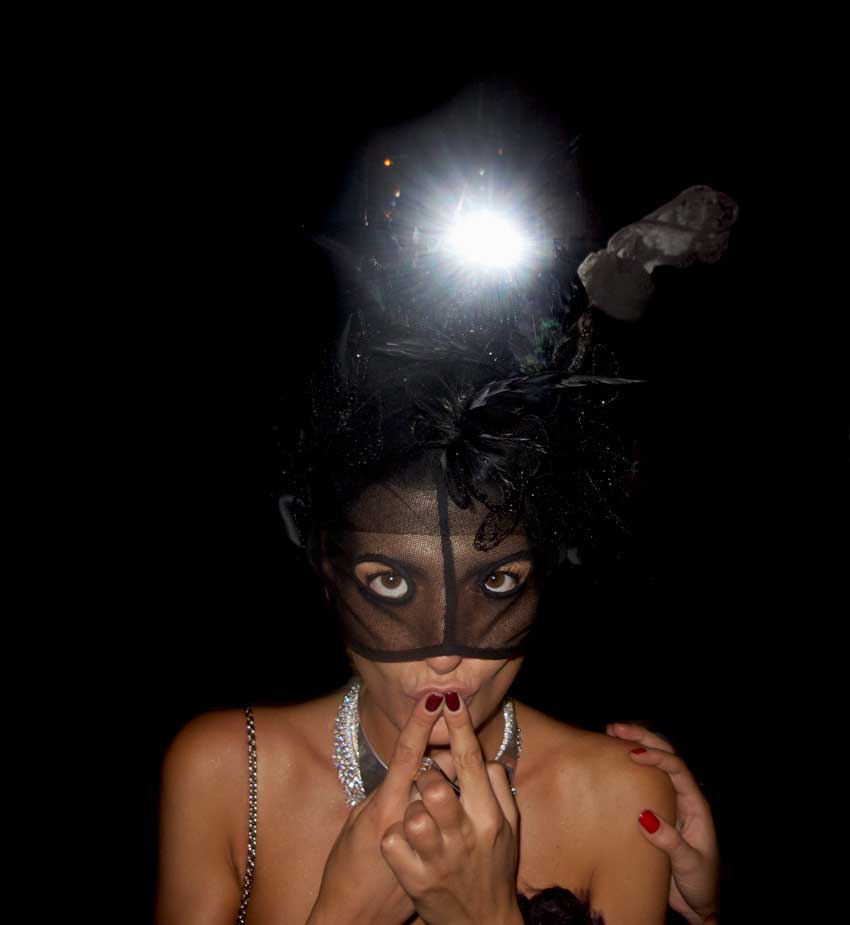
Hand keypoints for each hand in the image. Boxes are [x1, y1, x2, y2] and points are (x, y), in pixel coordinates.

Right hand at [307, 692, 443, 924]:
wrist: (358, 921)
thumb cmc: (347, 869)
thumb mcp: (357, 824)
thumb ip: (383, 793)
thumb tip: (407, 767)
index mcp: (384, 810)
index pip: (407, 756)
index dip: (420, 724)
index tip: (433, 698)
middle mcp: (411, 823)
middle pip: (439, 770)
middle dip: (444, 758)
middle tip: (440, 762)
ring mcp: (432, 844)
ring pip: (453, 794)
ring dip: (453, 784)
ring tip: (444, 793)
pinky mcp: (445, 859)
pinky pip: (461, 822)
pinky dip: (460, 811)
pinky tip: (452, 817)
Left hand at [381, 693, 523, 924]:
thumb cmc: (494, 868)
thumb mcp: (509, 830)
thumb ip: (498, 788)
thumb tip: (483, 754)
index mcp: (490, 818)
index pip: (471, 762)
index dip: (458, 726)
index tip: (446, 698)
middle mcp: (465, 837)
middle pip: (434, 783)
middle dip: (426, 775)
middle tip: (428, 784)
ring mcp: (438, 861)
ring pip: (411, 812)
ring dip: (410, 810)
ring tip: (419, 820)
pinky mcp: (414, 881)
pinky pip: (392, 841)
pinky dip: (395, 838)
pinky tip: (405, 846)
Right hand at [606, 722, 719, 924]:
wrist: (700, 904)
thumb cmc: (701, 884)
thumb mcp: (689, 864)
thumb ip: (671, 842)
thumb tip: (644, 816)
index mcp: (695, 804)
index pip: (677, 769)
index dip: (657, 757)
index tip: (633, 754)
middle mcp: (682, 797)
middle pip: (666, 756)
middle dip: (642, 738)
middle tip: (615, 728)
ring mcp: (669, 803)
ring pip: (654, 765)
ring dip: (635, 745)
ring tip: (610, 733)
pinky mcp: (656, 812)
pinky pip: (643, 783)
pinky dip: (629, 766)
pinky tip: (613, 759)